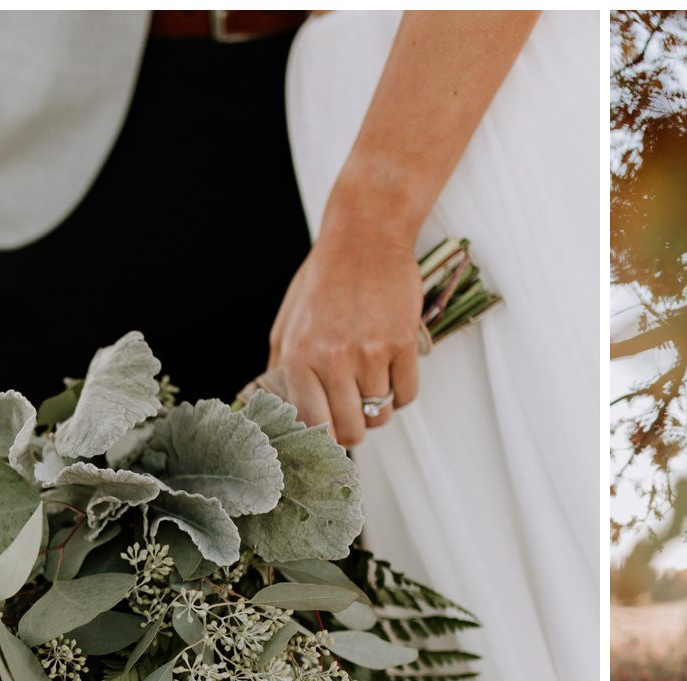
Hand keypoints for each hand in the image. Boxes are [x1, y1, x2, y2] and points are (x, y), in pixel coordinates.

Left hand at [267, 214, 422, 447]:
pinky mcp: (402, 344)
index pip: (311, 424)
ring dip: (379, 407)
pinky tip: (392, 371)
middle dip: (355, 430)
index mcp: (298, 355)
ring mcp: (370, 353)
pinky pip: (406, 395)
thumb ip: (282, 365)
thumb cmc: (326, 276)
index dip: (323, 437)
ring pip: (381, 414)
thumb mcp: (289, 320)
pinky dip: (401, 392)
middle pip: (351, 430)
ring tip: (373, 383)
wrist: (365, 237)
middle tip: (356, 417)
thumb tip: (280, 405)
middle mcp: (332, 358)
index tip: (329, 434)